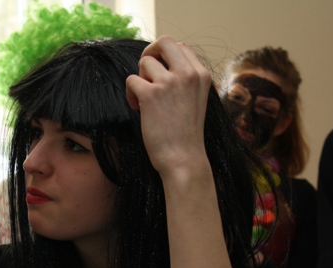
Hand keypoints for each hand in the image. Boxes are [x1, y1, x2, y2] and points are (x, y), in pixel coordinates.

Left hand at [125, 35, 212, 178]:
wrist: (184, 159)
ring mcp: (170, 82)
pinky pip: (131, 80)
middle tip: (145, 74)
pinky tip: (138, 109)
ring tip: (143, 100)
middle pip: (164, 42)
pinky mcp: (151, 94)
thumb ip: (185, 82)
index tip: (159, 74)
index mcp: (202, 75)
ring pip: (144, 62)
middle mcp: (188, 74)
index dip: (165, 57)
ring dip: (140, 79)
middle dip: (150, 53)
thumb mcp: (196, 102)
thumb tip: (161, 68)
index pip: (180, 47)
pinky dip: (130, 94)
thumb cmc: (187, 136)